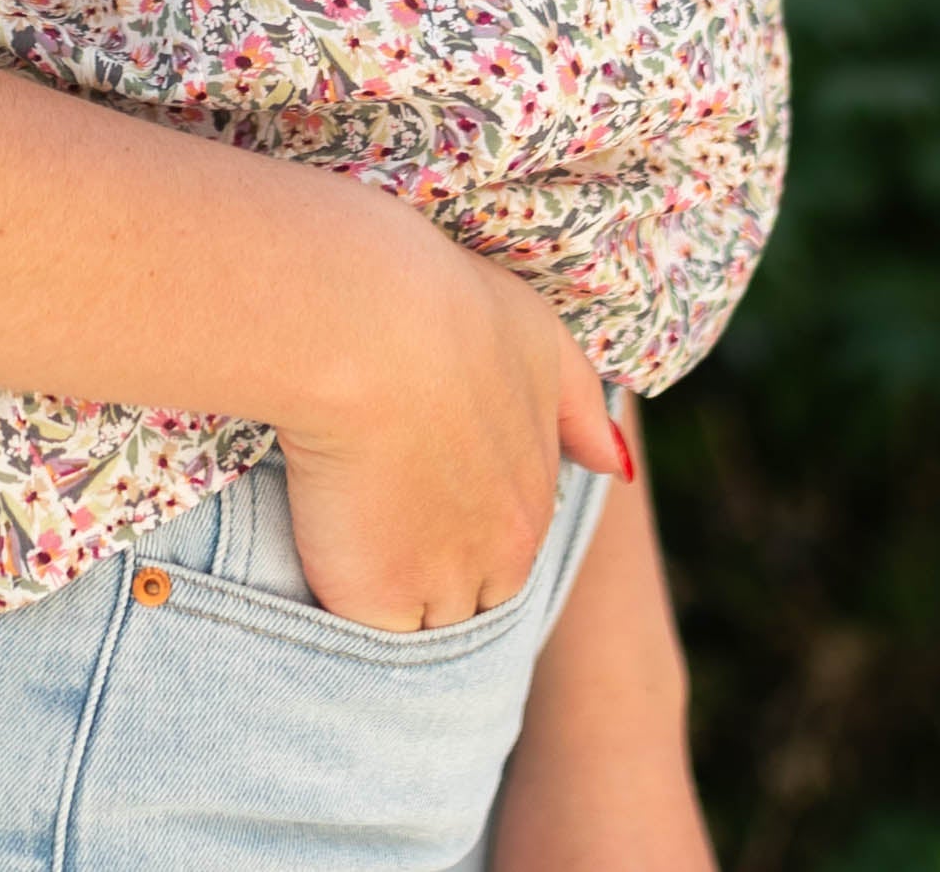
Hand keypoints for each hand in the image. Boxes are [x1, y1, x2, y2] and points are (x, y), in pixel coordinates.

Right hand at [273, 207, 629, 631]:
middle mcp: (501, 556)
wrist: (368, 327)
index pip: (505, 547)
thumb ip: (580, 407)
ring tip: (344, 529)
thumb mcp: (539, 338)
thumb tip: (621, 466)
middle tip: (380, 507)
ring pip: (419, 622)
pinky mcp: (374, 600)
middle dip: (434, 572)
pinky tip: (318, 546)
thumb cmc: (451, 311)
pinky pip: (361, 629)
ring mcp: (439, 585)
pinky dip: (341, 599)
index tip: (419, 480)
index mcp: (537, 501)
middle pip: (470, 598)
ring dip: (390, 591)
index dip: (460, 522)